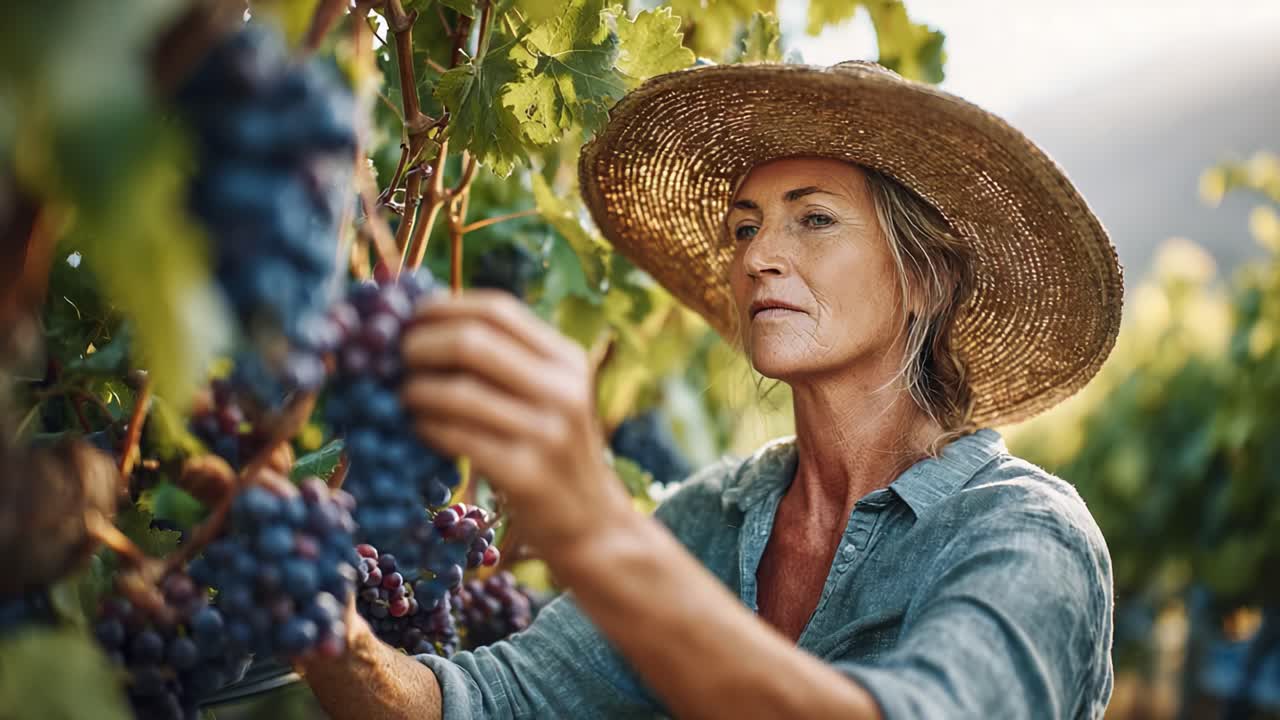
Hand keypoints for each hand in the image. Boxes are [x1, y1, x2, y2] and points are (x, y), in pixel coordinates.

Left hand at [400, 291, 631, 559]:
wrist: (592, 522)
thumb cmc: (553, 449)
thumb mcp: (549, 393)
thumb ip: (504, 359)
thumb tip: (422, 324)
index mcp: (568, 359)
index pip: (497, 309)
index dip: (443, 307)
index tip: (410, 318)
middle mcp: (563, 390)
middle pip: (473, 342)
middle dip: (420, 345)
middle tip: (395, 360)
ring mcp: (547, 433)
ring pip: (458, 391)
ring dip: (415, 390)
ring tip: (403, 397)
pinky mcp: (526, 474)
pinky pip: (456, 437)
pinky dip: (425, 427)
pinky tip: (418, 429)